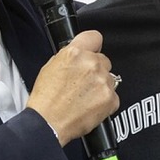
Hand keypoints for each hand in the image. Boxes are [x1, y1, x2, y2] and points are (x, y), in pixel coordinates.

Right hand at [27, 30, 119, 145]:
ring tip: (84, 98)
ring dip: (100, 86)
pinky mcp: (111, 98)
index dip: (93, 46)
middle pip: (104, 60)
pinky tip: (90, 106)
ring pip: (109, 78)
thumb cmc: (46, 99)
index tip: (93, 51)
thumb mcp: (51, 67)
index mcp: (74, 53)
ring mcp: (103, 81)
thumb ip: (69, 57)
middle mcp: (91, 64)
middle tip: (83, 83)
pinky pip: (113, 96)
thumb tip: (80, 55)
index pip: (95, 37)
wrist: (48, 123)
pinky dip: (105, 102)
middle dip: (96, 70)